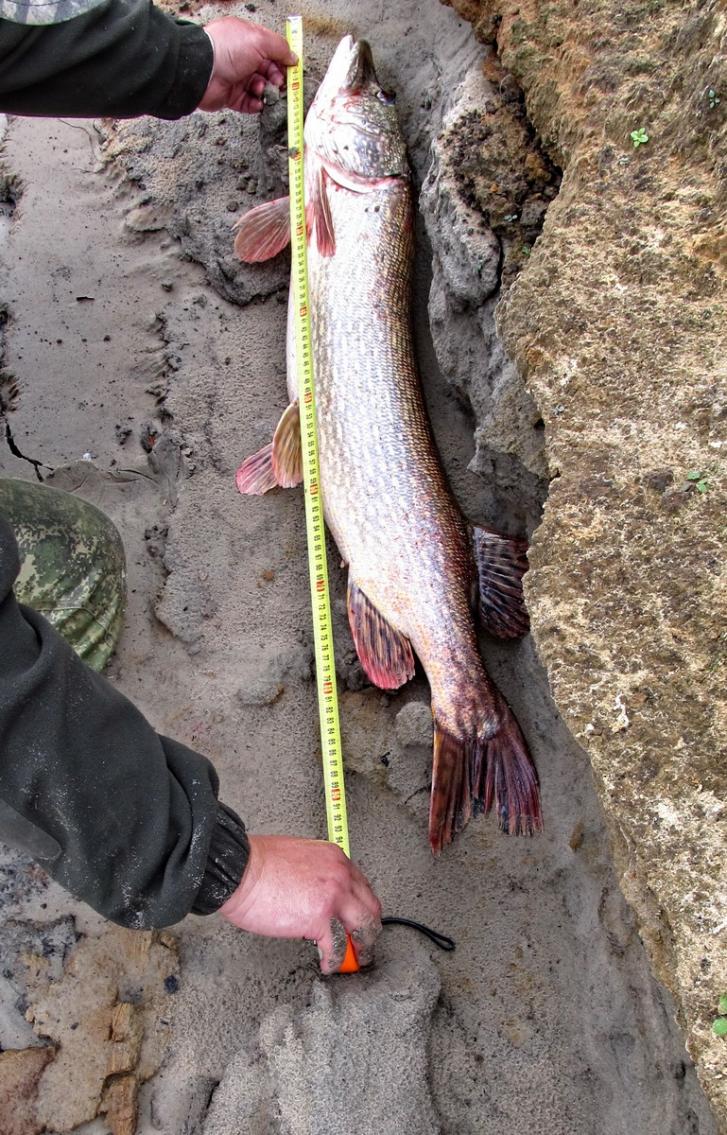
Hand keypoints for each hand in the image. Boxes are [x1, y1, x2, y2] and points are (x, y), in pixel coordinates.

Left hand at [198, 17, 296, 113]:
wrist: (202, 71)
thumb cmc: (226, 49)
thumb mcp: (259, 40)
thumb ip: (280, 47)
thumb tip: (293, 57)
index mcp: (248, 39)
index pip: (271, 50)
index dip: (283, 60)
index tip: (292, 70)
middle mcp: (242, 57)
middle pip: (268, 70)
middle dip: (277, 78)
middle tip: (280, 83)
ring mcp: (236, 77)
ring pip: (260, 88)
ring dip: (266, 91)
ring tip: (263, 91)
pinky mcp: (231, 96)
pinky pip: (249, 103)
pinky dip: (256, 105)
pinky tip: (258, 103)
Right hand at [218, 834, 381, 972]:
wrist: (239, 869)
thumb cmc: (257, 863)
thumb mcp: (299, 857)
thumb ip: (316, 873)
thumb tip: (317, 893)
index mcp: (334, 858)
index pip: (361, 886)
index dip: (362, 907)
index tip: (358, 919)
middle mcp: (339, 875)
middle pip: (370, 908)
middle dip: (369, 929)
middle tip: (364, 944)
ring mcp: (332, 898)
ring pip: (363, 928)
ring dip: (360, 948)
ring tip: (354, 960)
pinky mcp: (319, 920)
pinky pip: (336, 947)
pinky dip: (334, 961)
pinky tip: (327, 964)